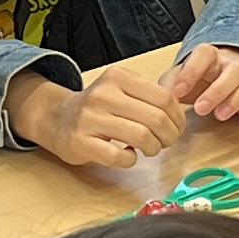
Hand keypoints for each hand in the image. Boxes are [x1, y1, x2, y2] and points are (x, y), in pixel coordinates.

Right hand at [10, 67, 189, 167]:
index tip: (177, 128)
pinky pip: (120, 157)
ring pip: (142, 137)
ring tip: (149, 149)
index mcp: (118, 77)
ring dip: (153, 148)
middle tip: (166, 142)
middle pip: (156, 118)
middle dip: (169, 136)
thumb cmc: (98, 108)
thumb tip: (182, 113)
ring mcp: (90, 118)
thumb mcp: (122, 89)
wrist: (57, 118)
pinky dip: (131, 160)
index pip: (164, 98)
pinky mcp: (81, 142)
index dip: (178, 118)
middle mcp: (104, 94)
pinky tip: (127, 155)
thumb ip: (149, 95)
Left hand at [163, 44, 238, 125]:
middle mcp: (233, 65)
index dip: (192, 71)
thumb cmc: (197, 82)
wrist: (220, 79)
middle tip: (201, 109)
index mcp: (211, 57)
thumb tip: (163, 99)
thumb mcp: (177, 81)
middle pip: (234, 69)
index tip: (178, 92)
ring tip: (220, 116)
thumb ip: (169, 86)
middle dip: (218, 90)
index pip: (205, 53)